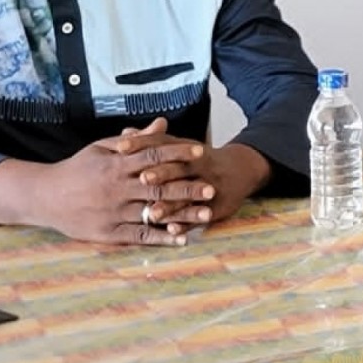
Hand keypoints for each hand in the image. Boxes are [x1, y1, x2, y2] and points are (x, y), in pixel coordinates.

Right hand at [24, 123, 210, 245]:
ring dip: (181, 215)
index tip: (201, 151)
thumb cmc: (78, 169)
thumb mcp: (102, 148)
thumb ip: (136, 140)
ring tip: (207, 215)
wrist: (44, 196)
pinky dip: (162, 238)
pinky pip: (140, 236)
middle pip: (158, 186)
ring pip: (152, 213)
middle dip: (187, 187)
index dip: (178, 153)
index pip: (153, 156)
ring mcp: (113, 212)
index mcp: (116, 165)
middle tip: (212, 188)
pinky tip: (183, 238)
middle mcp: (116, 189)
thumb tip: (163, 123)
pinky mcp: (109, 233)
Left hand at [115, 127, 271, 233]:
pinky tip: (173, 230)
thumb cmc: (201, 159)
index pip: (163, 144)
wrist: (241, 170)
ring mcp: (211, 186)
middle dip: (162, 174)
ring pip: (189, 196)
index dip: (143, 145)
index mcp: (188, 150)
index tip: (121, 148)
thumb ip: (154, 141)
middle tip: (142, 178)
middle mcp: (201, 166)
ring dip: (172, 205)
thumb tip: (125, 132)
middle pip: (179, 169)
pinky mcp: (218, 206)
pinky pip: (201, 216)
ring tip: (153, 213)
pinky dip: (187, 223)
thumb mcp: (181, 146)